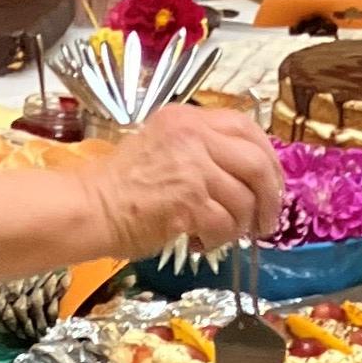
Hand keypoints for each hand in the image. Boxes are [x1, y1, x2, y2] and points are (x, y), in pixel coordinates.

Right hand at [89, 99, 280, 258]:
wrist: (91, 207)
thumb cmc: (121, 186)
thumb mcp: (163, 148)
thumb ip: (201, 150)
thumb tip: (246, 177)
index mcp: (188, 119)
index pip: (247, 127)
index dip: (267, 158)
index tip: (270, 184)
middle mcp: (194, 136)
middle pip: (257, 163)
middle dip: (270, 197)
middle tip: (265, 222)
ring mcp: (193, 168)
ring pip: (244, 199)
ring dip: (240, 225)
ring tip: (224, 236)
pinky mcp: (189, 201)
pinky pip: (225, 224)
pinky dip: (220, 240)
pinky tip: (203, 243)